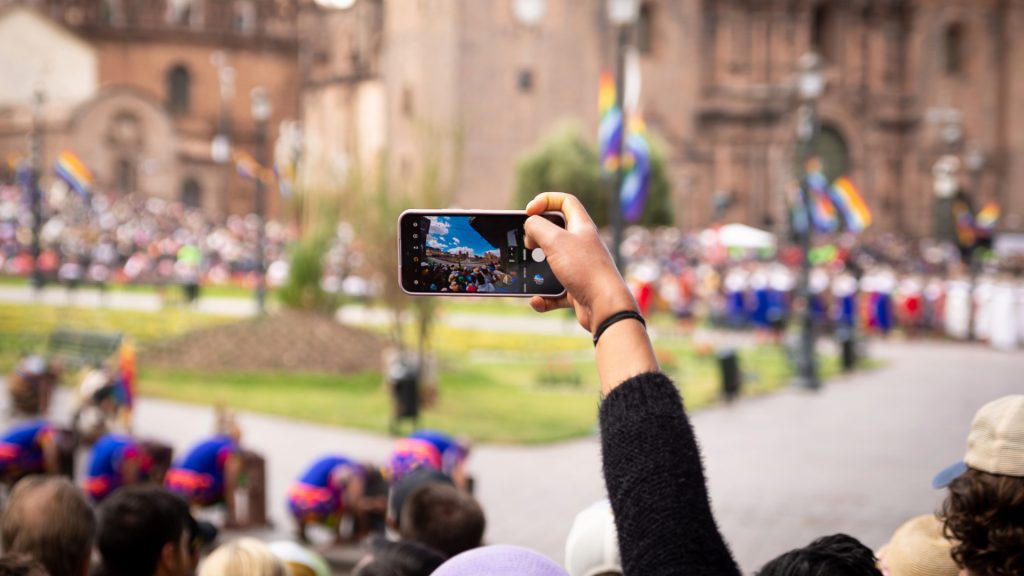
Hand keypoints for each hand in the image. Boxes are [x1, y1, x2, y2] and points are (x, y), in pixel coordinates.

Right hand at [524, 192, 637, 332]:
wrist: (605, 307)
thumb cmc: (585, 270)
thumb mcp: (556, 241)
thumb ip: (537, 227)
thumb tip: (529, 226)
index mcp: (581, 227)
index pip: (565, 202)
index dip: (546, 200)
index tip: (529, 211)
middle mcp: (582, 246)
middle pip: (556, 233)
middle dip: (537, 237)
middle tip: (528, 244)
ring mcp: (579, 268)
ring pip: (552, 263)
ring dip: (537, 270)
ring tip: (528, 274)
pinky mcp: (576, 290)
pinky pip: (554, 291)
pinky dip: (543, 297)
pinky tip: (537, 300)